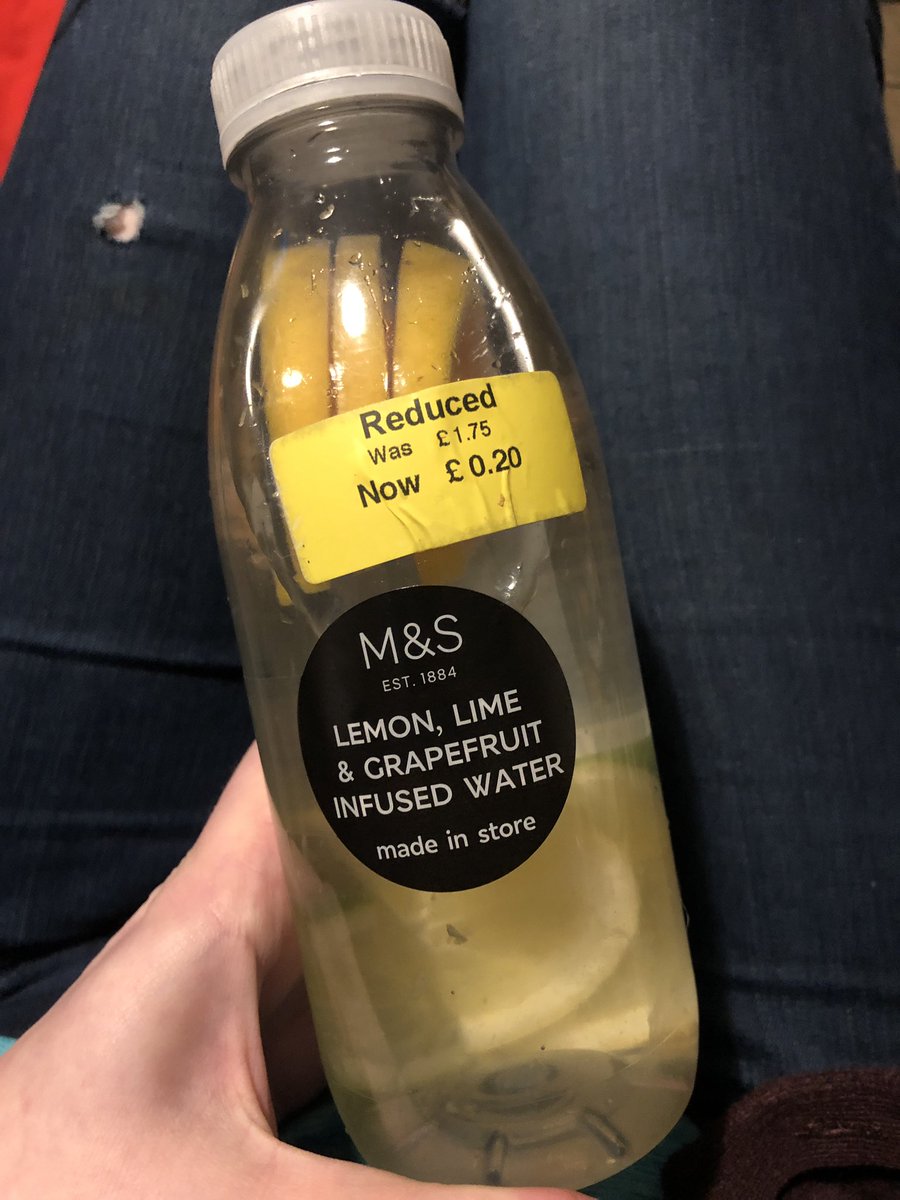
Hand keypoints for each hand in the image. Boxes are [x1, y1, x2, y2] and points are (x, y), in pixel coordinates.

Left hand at [0, 746, 576, 1199]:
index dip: (366, 708)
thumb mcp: (250, 1199)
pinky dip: (392, 996)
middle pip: (337, 839)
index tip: (466, 689)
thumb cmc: (75, 1190)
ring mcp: (232, 1000)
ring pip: (340, 923)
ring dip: (416, 906)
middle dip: (431, 812)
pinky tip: (461, 1012)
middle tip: (545, 797)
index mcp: (215, 910)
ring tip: (531, 888)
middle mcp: (226, 934)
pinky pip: (333, 1003)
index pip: (290, 763)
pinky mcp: (237, 1064)